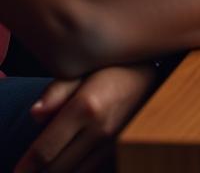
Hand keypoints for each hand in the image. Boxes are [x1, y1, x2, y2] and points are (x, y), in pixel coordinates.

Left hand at [14, 64, 159, 172]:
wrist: (150, 74)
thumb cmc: (110, 69)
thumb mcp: (81, 70)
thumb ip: (55, 92)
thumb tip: (35, 115)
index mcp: (86, 107)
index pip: (44, 151)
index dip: (24, 167)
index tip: (16, 171)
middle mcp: (101, 129)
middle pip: (56, 170)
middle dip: (39, 171)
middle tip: (32, 164)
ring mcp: (114, 143)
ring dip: (59, 171)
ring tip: (52, 161)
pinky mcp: (121, 151)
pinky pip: (92, 172)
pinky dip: (77, 170)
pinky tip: (71, 159)